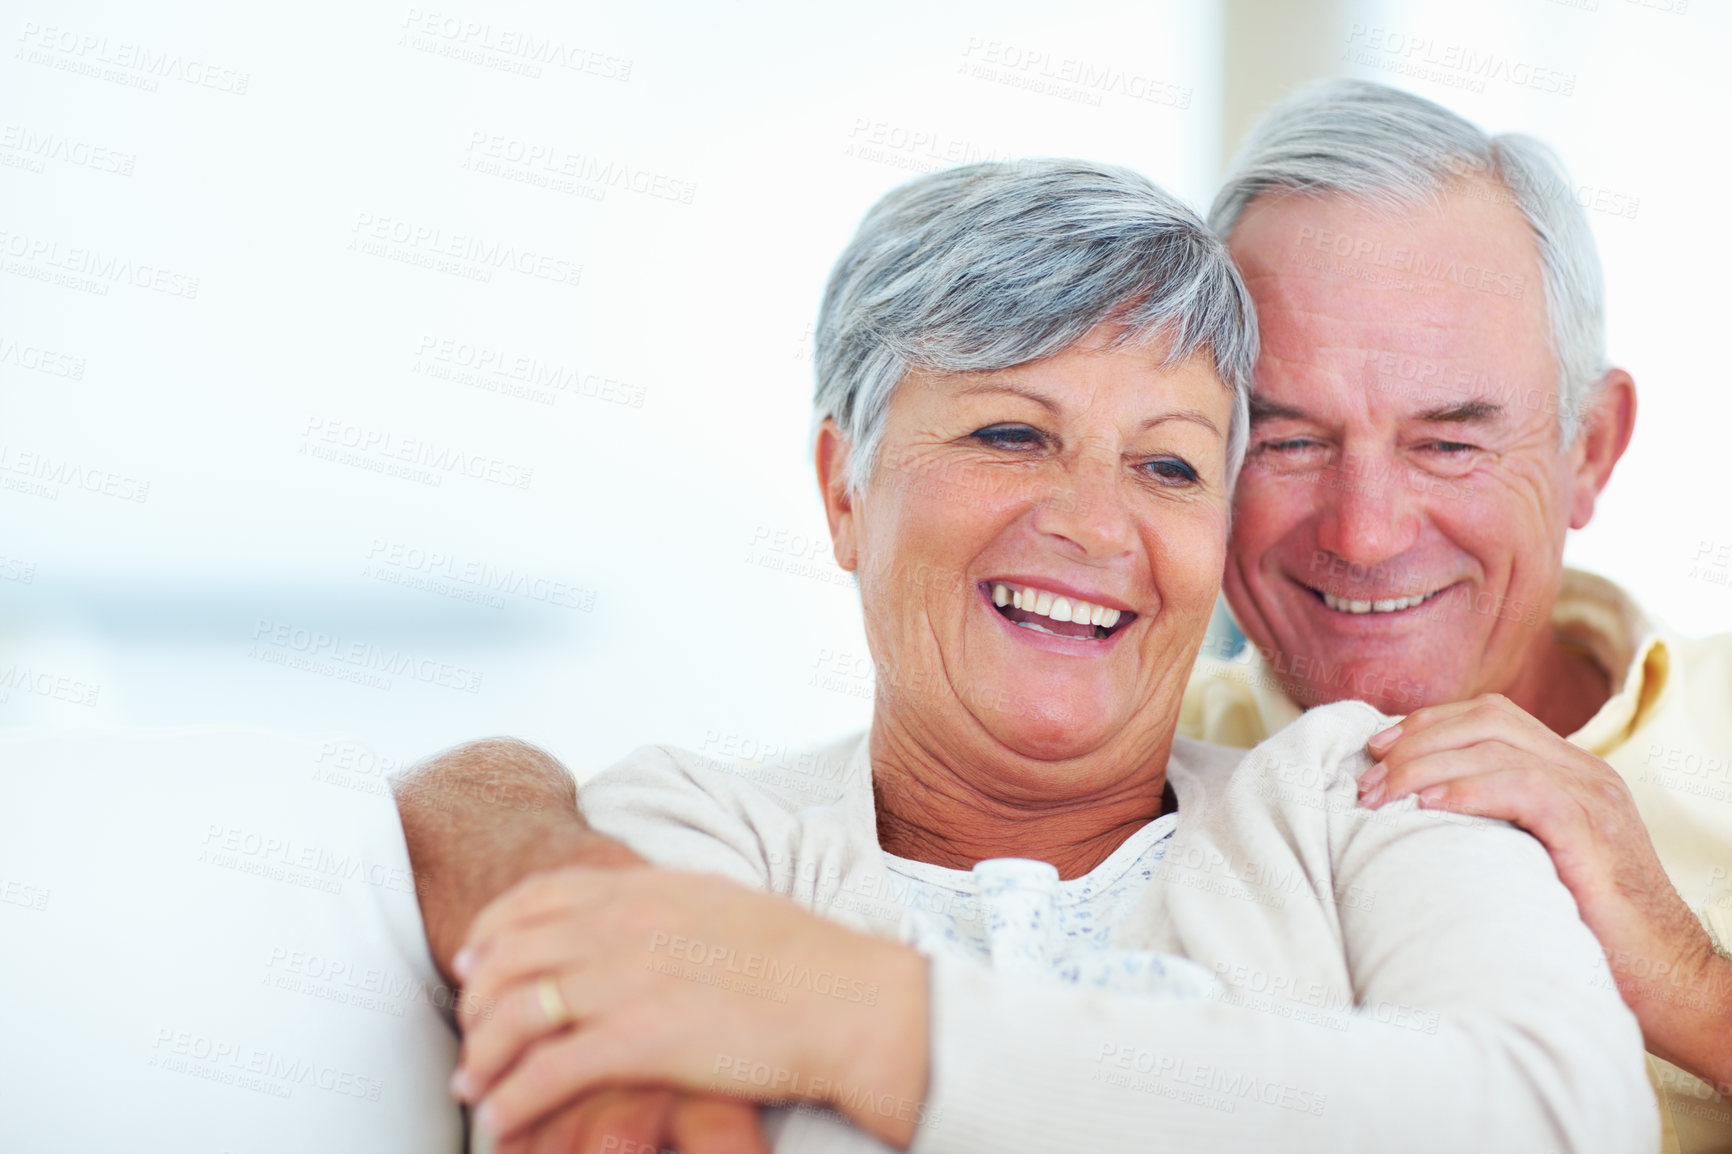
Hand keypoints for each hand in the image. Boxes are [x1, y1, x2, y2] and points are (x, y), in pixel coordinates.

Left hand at [450, 866, 930, 1148]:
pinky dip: (513, 1099)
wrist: (848, 1002)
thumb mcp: (723, 904)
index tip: (474, 957)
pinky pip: (547, 1072)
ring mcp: (628, 981)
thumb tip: (635, 914)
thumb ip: (668, 906)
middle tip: (466, 1031)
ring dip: (482, 1055)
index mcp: (647, 888)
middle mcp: (625, 926)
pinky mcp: (639, 1040)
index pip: (538, 895)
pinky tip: (501, 1120)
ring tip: (472, 1087)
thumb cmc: (802, 961)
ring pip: (515, 1013)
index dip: (493, 928)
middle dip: (475, 997)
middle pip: (512, 954)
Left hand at [1362, 693, 1731, 1086]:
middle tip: (1367, 774)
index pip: (1491, 717)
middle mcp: (1586, 773)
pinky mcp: (1594, 834)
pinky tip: (1428, 806)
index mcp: (1572, 772)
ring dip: (1425, 764)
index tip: (1376, 751)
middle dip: (1416, 739)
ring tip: (1380, 795)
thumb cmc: (1588, 931)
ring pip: (1497, 747)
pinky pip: (1525, 788)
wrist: (1668, 982)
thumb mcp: (1534, 861)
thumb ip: (1494, 825)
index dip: (1427, 724)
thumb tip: (1414, 814)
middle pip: (1488, 720)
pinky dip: (1468, 791)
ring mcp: (1594, 799)